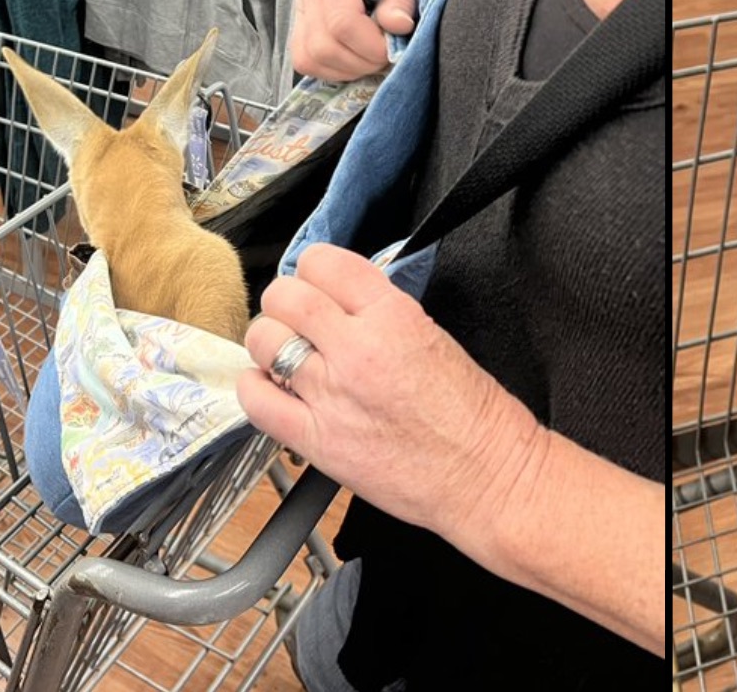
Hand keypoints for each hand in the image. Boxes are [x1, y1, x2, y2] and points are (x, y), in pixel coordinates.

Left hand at [238, 245, 546, 539]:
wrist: (482, 474)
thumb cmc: (470, 413)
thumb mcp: (432, 334)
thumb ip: (381, 311)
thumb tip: (343, 301)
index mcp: (392, 316)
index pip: (323, 263)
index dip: (314, 270)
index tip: (317, 283)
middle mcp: (356, 350)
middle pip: (284, 297)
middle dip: (286, 302)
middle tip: (297, 317)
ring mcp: (330, 395)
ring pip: (264, 341)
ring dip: (269, 341)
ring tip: (284, 353)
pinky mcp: (315, 440)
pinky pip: (257, 401)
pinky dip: (254, 387)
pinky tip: (270, 386)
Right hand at [287, 0, 438, 79]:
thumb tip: (396, 26)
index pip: (342, 22)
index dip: (371, 46)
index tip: (396, 47)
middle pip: (322, 47)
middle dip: (361, 61)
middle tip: (389, 53)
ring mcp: (304, 5)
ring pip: (308, 58)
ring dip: (346, 68)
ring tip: (374, 54)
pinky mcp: (304, 21)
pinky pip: (306, 59)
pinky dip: (333, 68)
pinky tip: (359, 55)